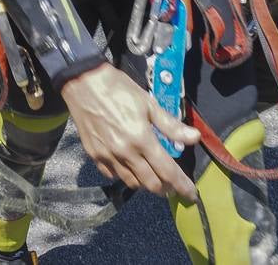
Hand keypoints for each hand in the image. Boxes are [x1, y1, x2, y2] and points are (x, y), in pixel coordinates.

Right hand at [60, 63, 199, 199]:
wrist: (83, 82)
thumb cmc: (118, 89)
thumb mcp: (148, 103)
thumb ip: (171, 125)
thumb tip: (194, 137)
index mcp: (141, 139)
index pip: (167, 171)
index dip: (182, 185)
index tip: (191, 194)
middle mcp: (125, 152)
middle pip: (150, 183)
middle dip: (165, 188)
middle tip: (172, 185)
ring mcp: (107, 156)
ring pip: (131, 182)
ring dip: (145, 183)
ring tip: (152, 176)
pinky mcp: (94, 155)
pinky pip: (112, 174)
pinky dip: (124, 175)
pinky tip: (129, 167)